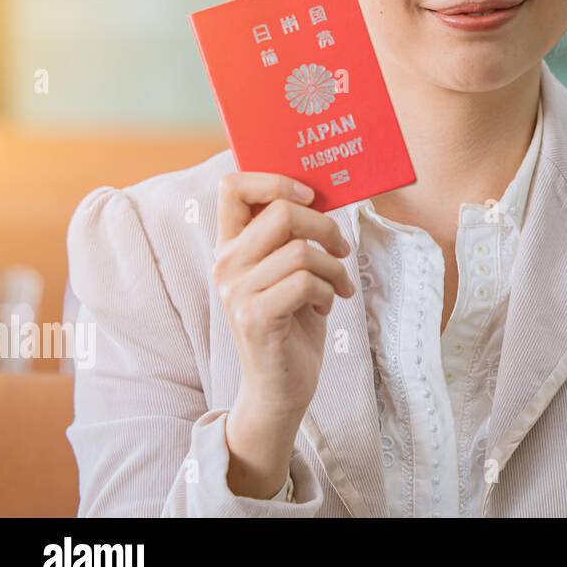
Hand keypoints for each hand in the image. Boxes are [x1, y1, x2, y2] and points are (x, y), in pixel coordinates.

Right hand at [212, 171, 354, 496]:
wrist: (281, 385)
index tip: (310, 198)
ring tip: (336, 287)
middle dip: (326, 227)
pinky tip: (326, 308)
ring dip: (333, 268)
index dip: (275, 181)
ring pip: (301, 250)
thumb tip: (321, 192)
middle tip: (340, 250)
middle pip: (281, 211)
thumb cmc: (292, 321)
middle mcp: (225, 264)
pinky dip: (328, 292)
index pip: (233, 186)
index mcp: (230, 246)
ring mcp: (237, 291)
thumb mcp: (288, 270)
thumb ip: (290, 235)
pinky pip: (305, 282)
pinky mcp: (255, 317)